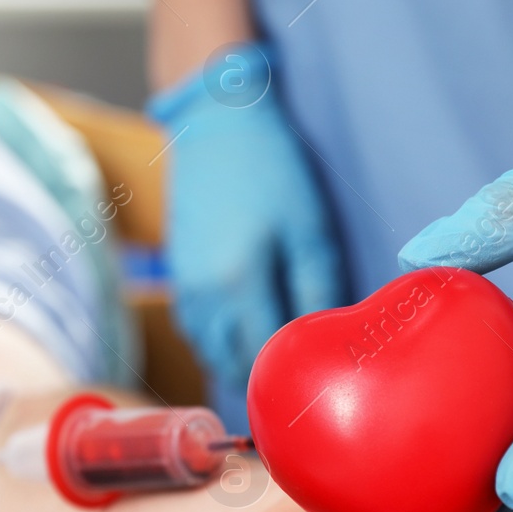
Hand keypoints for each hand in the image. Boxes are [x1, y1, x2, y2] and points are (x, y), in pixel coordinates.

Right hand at [150, 42, 345, 392]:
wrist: (216, 126)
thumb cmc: (272, 171)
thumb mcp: (310, 229)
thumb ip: (319, 290)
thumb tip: (335, 338)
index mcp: (239, 284)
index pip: (266, 359)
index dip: (292, 378)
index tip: (320, 385)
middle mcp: (204, 297)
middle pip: (233, 366)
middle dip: (266, 378)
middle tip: (303, 380)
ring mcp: (185, 289)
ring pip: (210, 354)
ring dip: (240, 365)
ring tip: (277, 365)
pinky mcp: (178, 278)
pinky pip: (197, 333)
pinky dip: (220, 344)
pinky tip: (246, 335)